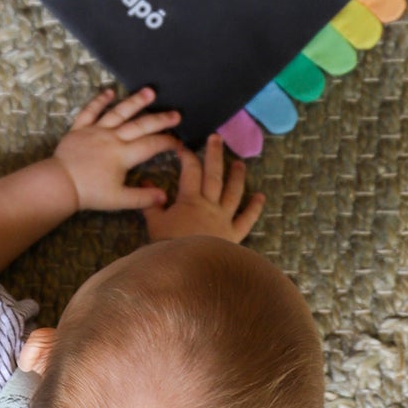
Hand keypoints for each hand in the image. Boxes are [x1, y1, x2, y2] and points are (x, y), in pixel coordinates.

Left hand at [52, 87, 181, 213]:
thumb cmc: (90, 193)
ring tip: (149, 91)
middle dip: (160, 119)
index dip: (167, 142)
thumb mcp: (119, 200)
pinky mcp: (80, 128)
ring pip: (118, 113)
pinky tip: (109, 91)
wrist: (60, 184)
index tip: (179, 142)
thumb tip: (164, 197)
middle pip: (140, 125)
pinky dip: (99, 100)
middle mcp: (112, 138)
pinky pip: (90, 111)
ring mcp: (96, 130)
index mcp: (123, 155)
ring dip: (135, 102)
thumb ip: (143, 198)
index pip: (151, 145)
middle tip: (176, 113)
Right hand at [147, 135, 263, 243]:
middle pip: (213, 175)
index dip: (187, 156)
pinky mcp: (233, 235)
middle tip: (217, 138)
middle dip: (214, 155)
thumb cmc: (167, 245)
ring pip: (233, 193)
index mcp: (190, 200)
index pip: (190, 171)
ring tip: (240, 163)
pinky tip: (260, 196)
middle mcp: (209, 205)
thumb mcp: (154, 223)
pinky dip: (254, 208)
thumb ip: (151, 202)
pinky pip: (246, 219)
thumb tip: (147, 181)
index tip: (183, 147)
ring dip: (237, 176)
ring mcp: (224, 219)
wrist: (184, 269)